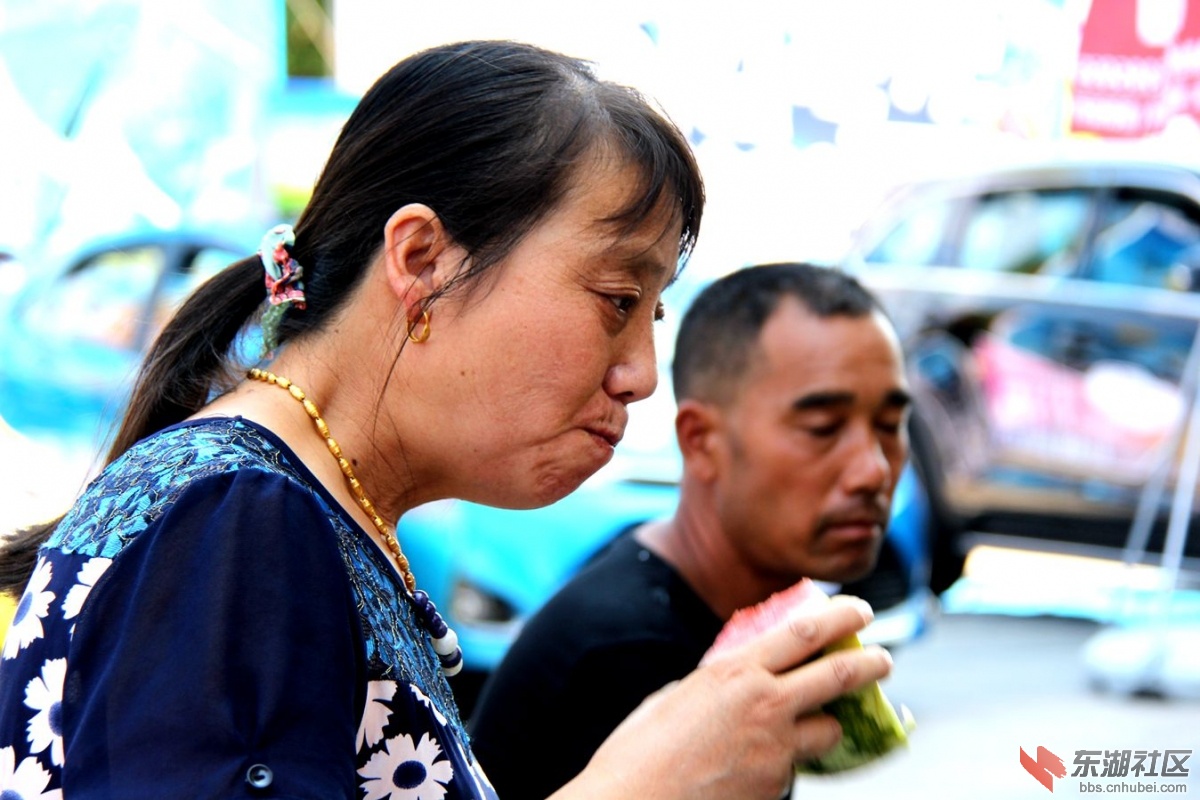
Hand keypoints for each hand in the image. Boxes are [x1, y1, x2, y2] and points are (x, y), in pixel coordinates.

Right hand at [552, 596, 891, 799]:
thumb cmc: (641, 747)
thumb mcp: (680, 695)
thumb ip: (720, 683)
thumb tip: (744, 679)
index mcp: (736, 671)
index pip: (805, 632)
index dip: (841, 617)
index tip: (860, 610)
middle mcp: (765, 705)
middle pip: (839, 676)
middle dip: (872, 664)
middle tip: (885, 659)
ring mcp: (776, 750)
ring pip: (830, 729)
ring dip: (829, 723)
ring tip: (816, 721)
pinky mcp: (777, 787)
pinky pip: (796, 766)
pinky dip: (788, 761)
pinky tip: (755, 764)